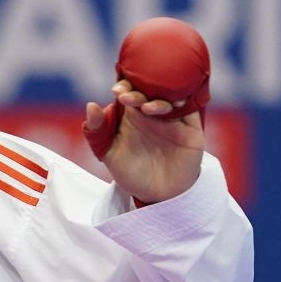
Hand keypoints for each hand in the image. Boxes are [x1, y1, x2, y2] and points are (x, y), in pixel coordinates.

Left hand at [83, 79, 203, 203]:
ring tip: (147, 108)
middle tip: (129, 98)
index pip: (130, 90)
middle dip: (139, 91)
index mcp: (132, 114)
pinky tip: (175, 103)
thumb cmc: (131, 173)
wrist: (157, 196)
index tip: (117, 90)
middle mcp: (153, 112)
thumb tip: (90, 105)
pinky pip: (190, 109)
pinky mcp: (190, 128)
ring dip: (159, 99)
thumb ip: (97, 131)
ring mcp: (172, 119)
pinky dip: (184, 103)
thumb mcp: (108, 153)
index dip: (125, 85)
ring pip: (169, 98)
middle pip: (149, 91)